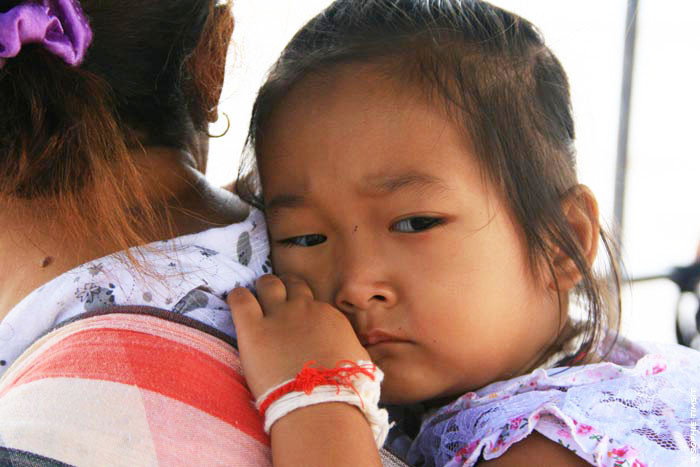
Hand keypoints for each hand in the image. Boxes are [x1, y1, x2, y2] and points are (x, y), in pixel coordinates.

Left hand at [227, 274, 369, 399]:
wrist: (320, 402)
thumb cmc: (343, 388)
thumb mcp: (357, 359)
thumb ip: (348, 345)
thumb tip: (346, 347)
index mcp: (328, 317)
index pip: (311, 300)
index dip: (302, 308)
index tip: (296, 319)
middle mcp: (304, 309)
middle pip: (291, 284)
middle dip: (283, 289)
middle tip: (274, 302)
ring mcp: (279, 316)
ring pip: (268, 284)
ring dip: (262, 289)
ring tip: (254, 300)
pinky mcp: (253, 328)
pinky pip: (240, 298)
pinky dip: (237, 297)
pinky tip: (235, 302)